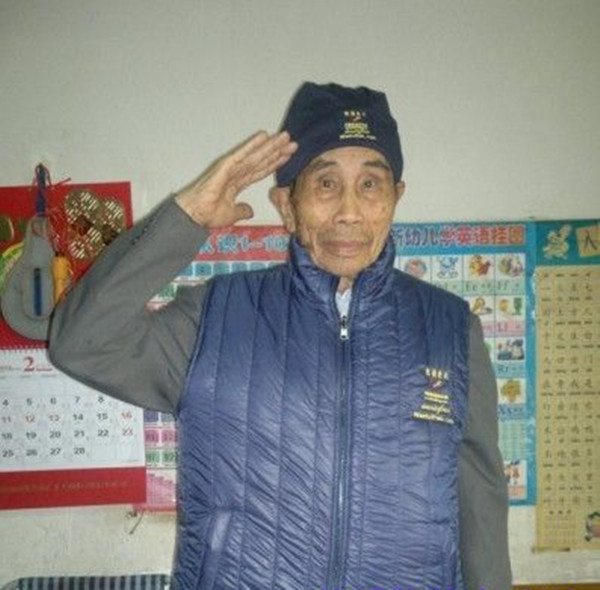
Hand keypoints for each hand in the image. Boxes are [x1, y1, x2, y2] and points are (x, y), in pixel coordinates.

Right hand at [175, 131, 296, 227]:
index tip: (288, 156)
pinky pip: (242, 154)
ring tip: (285, 137)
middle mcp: (236, 172)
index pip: (261, 171)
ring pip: (256, 155)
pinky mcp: (226, 166)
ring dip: (271, 146)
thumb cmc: (208, 213)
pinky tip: (264, 136)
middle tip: (293, 142)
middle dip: (277, 151)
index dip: (275, 163)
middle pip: (262, 160)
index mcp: (237, 183)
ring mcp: (232, 167)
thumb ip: (242, 211)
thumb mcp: (231, 215)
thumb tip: (250, 211)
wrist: (195, 214)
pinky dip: (253, 145)